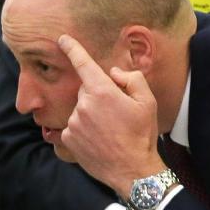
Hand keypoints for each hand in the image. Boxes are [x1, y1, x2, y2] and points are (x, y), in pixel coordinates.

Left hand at [58, 35, 164, 195]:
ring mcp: (73, 123)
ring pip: (80, 109)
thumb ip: (131, 79)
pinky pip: (74, 126)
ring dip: (91, 114)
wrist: (132, 170)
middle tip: (116, 113)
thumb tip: (113, 73)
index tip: (62, 39)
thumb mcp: (147, 102)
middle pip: (86, 90)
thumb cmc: (141, 135)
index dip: (72, 48)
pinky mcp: (68, 138)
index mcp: (102, 92)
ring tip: (109, 130)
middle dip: (98, 95)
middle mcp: (83, 105)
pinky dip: (83, 129)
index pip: (83, 63)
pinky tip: (98, 139)